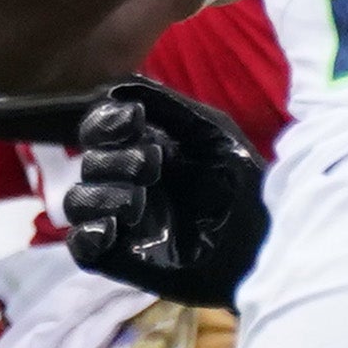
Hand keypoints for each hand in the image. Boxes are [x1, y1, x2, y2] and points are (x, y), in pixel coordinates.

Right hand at [60, 77, 267, 307]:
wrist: (271, 243)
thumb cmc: (247, 184)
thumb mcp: (214, 132)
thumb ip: (169, 106)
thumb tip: (116, 88)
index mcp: (144, 151)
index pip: (99, 131)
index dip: (104, 122)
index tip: (133, 121)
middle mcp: (127, 184)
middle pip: (88, 162)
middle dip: (115, 159)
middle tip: (153, 164)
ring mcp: (122, 223)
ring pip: (77, 201)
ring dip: (101, 194)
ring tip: (137, 202)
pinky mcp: (121, 259)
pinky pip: (80, 246)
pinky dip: (86, 234)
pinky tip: (112, 228)